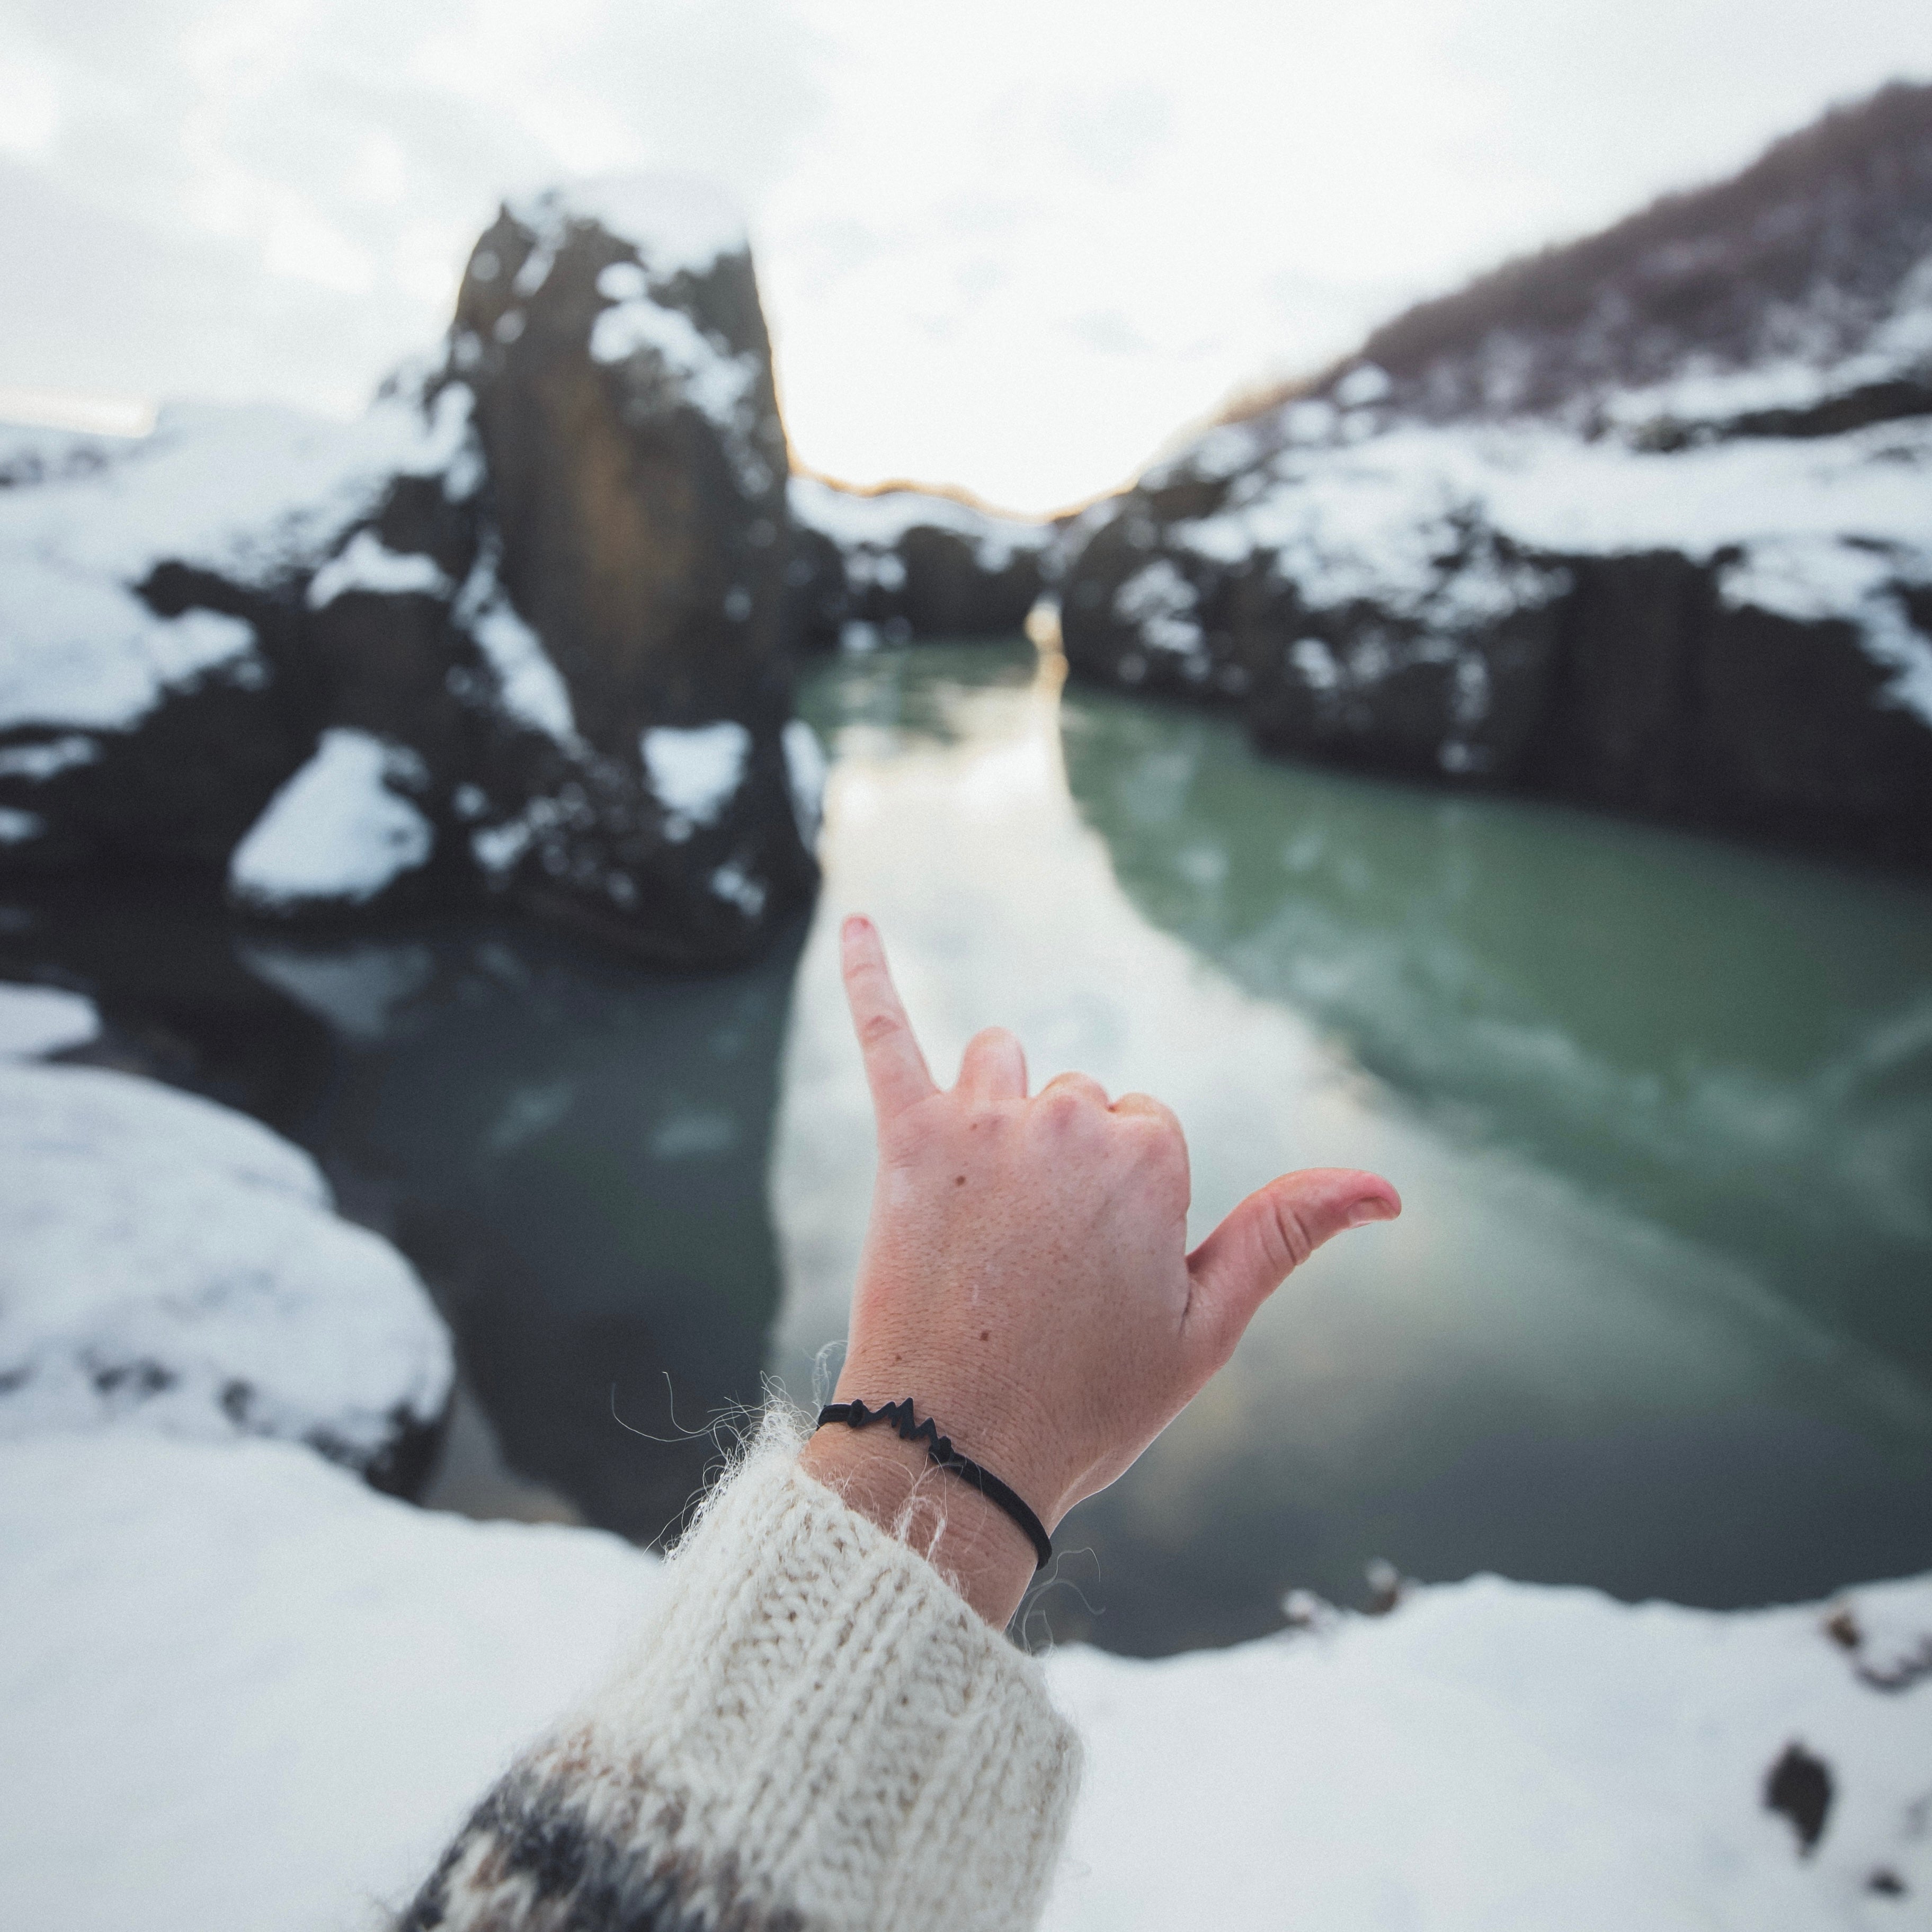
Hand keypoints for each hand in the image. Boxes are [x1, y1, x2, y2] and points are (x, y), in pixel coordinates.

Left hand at [797, 915, 1400, 1627]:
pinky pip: (883, 1033)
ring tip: (986, 1206)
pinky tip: (855, 920)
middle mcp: (1067, 1119)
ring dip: (1004, 1109)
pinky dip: (867, 974)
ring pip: (1003, 1064)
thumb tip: (1391, 1187)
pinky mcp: (903, 1140)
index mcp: (1150, 1157)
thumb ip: (1288, 1231)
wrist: (954, 1452)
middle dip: (1070, 1170)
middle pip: (1081, 1101)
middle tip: (1037, 1273)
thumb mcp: (1208, 1325)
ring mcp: (979, 1122)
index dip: (1131, 1212)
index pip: (1150, 1135)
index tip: (1099, 1281)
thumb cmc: (1088, 1400)